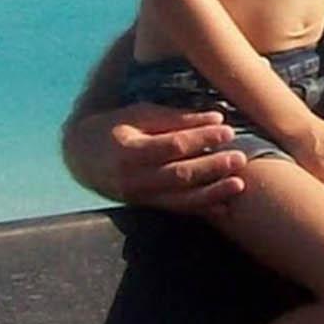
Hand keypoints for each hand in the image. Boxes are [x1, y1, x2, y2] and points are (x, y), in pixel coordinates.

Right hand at [88, 105, 248, 212]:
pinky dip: (203, 207)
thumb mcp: (140, 115)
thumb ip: (176, 118)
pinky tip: (225, 205)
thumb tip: (216, 117)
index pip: (171, 145)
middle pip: (179, 174)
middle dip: (212, 167)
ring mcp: (140, 196)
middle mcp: (133, 178)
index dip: (201, 138)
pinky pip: (178, 209)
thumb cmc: (116, 128)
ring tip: (240, 184)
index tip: (226, 130)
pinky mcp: (147, 206)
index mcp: (129, 150)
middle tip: (240, 157)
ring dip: (213, 192)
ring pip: (181, 198)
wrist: (82, 158)